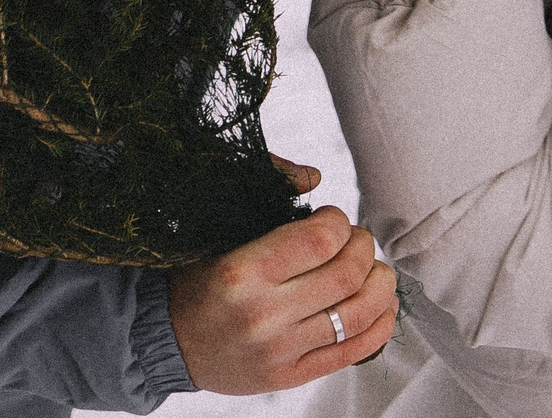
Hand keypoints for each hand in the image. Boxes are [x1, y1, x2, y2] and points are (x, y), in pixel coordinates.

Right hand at [166, 205, 397, 394]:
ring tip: (374, 270)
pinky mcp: (290, 376)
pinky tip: (383, 306)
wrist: (167, 341)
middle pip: (348, 274)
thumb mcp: (220, 232)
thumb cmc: (198, 280)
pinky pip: (353, 352)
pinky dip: (380, 326)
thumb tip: (315, 176)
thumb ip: (267, 198)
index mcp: (243, 271)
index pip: (321, 239)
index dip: (340, 221)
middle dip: (364, 247)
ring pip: (359, 313)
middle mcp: (263, 314)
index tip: (332, 218)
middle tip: (356, 241)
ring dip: (380, 284)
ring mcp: (279, 350)